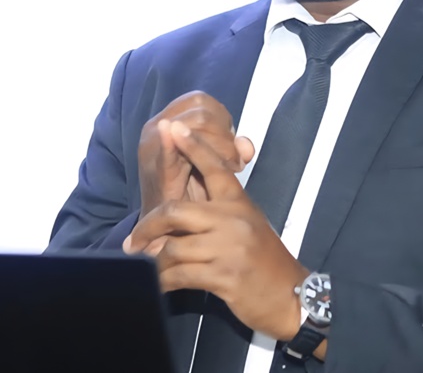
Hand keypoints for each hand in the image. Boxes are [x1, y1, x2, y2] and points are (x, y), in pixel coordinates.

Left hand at [126, 121, 306, 341]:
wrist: (290, 294)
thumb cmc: (264, 259)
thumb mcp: (247, 224)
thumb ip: (220, 210)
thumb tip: (182, 208)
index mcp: (238, 202)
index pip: (214, 167)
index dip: (192, 146)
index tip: (171, 128)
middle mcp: (233, 219)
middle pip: (176, 210)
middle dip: (148, 225)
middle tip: (133, 240)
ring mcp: (229, 248)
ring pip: (174, 247)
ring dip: (154, 260)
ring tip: (146, 266)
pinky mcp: (224, 276)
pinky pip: (180, 275)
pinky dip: (164, 281)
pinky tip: (160, 284)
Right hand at [137, 92, 254, 218]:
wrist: (162, 226)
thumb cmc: (189, 191)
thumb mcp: (215, 162)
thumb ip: (232, 149)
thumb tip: (247, 147)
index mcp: (170, 118)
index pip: (201, 101)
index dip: (222, 120)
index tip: (232, 146)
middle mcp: (157, 125)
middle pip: (202, 112)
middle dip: (224, 136)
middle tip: (234, 162)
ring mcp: (152, 144)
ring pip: (195, 128)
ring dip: (218, 147)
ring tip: (225, 170)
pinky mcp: (154, 167)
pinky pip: (170, 152)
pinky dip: (185, 149)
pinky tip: (199, 161)